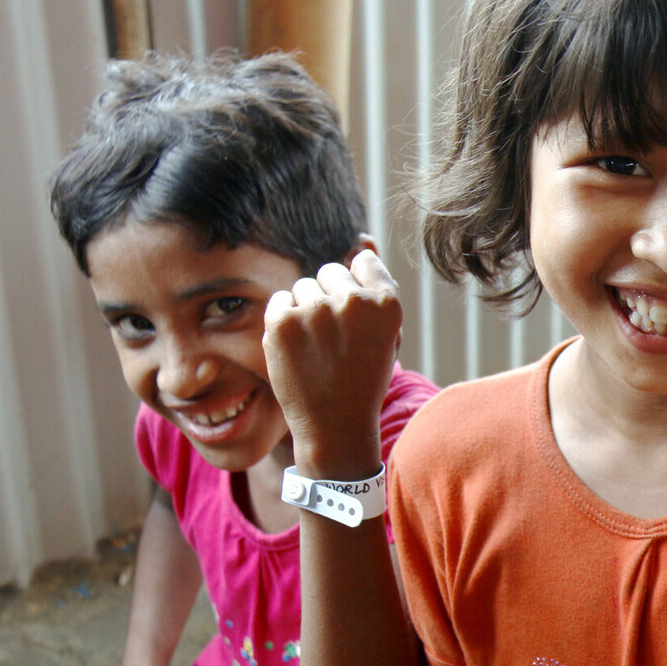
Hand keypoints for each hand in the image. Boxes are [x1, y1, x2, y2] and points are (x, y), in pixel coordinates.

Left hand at [263, 248, 402, 475]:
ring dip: (305, 311)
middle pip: (330, 272)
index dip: (356, 292)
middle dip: (330, 298)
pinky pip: (279, 300)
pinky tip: (297, 349)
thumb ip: (376, 285)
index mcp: (387, 304)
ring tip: (317, 348)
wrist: (335, 425)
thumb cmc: (363, 376)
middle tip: (335, 340)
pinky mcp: (282, 322)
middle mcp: (353, 302)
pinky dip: (283, 321)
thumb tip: (363, 240)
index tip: (355, 322)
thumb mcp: (386, 332)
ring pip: (303, 287)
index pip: (363, 263)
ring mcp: (315, 311)